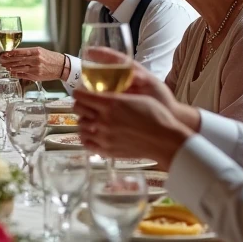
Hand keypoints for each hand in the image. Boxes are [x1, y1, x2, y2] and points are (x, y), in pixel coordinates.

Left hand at [0, 46, 65, 81]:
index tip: (4, 53)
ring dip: (11, 67)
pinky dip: (17, 74)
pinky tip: (12, 72)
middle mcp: (35, 59)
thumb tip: (16, 53)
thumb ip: (29, 52)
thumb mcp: (40, 51)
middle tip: (2, 61)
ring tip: (5, 67)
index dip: (10, 53)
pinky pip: (24, 75)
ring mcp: (36, 68)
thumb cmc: (51, 58)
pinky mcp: (36, 76)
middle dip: (8, 61)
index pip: (20, 52)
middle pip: (18, 60)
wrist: (61, 67)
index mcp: (36, 51)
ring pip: (20, 68)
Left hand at [73, 90, 193, 169]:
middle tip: (84, 105)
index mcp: (110, 104)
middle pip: (78, 110)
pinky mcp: (107, 150)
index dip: (79, 92)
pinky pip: (87, 143)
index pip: (82, 96)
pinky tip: (91, 134)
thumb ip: (118, 96)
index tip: (80, 92)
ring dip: (83, 121)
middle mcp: (103, 119)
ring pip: (80, 126)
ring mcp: (104, 136)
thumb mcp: (137, 98)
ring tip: (90, 120)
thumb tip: (106, 93)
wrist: (164, 140)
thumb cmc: (156, 115)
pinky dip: (86, 137)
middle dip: (79, 105)